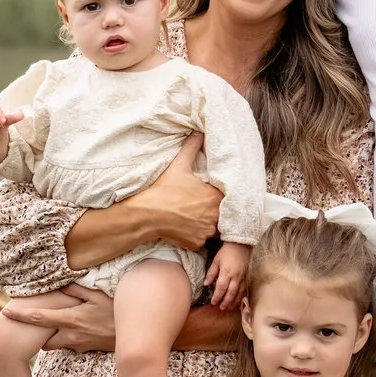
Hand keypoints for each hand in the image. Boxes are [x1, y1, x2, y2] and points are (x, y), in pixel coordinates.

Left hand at [0, 285, 115, 351]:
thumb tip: (59, 282)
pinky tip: (78, 327)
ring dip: (53, 336)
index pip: (39, 319)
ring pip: (57, 344)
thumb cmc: (117, 310)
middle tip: (34, 323)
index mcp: (70, 320)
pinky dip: (68, 337)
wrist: (136, 335)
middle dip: (37, 335)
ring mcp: (79, 345)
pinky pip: (71, 344)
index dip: (20, 316)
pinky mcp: (87, 349)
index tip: (5, 313)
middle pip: (44, 341)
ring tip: (57, 323)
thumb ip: (75, 289)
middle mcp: (71, 336)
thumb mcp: (97, 294)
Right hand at [124, 137, 224, 252]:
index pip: (227, 197)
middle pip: (221, 214)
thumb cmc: (164, 189)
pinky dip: (196, 236)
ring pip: (213, 229)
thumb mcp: (179, 165)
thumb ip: (191, 147)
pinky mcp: (196, 244)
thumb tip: (198, 133)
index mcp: (215, 196)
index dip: (219, 196)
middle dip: (214, 210)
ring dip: (207, 224)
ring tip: (193, 217)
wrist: (147, 214)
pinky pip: (201, 241)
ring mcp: (206, 232)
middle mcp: (215, 216)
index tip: (211, 194)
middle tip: (200, 206)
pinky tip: (186, 227)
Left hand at [205, 243, 249, 312]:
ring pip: (238, 293)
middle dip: (225, 302)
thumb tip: (206, 284)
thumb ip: (211, 273)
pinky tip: (238, 300)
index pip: (221, 288)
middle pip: (230, 293)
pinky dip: (241, 296)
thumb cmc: (227, 252)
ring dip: (234, 301)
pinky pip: (244, 289)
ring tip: (229, 307)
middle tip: (221, 308)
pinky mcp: (247, 277)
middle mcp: (235, 277)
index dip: (217, 297)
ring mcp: (243, 278)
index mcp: (226, 273)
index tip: (213, 302)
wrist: (241, 245)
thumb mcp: (216, 261)